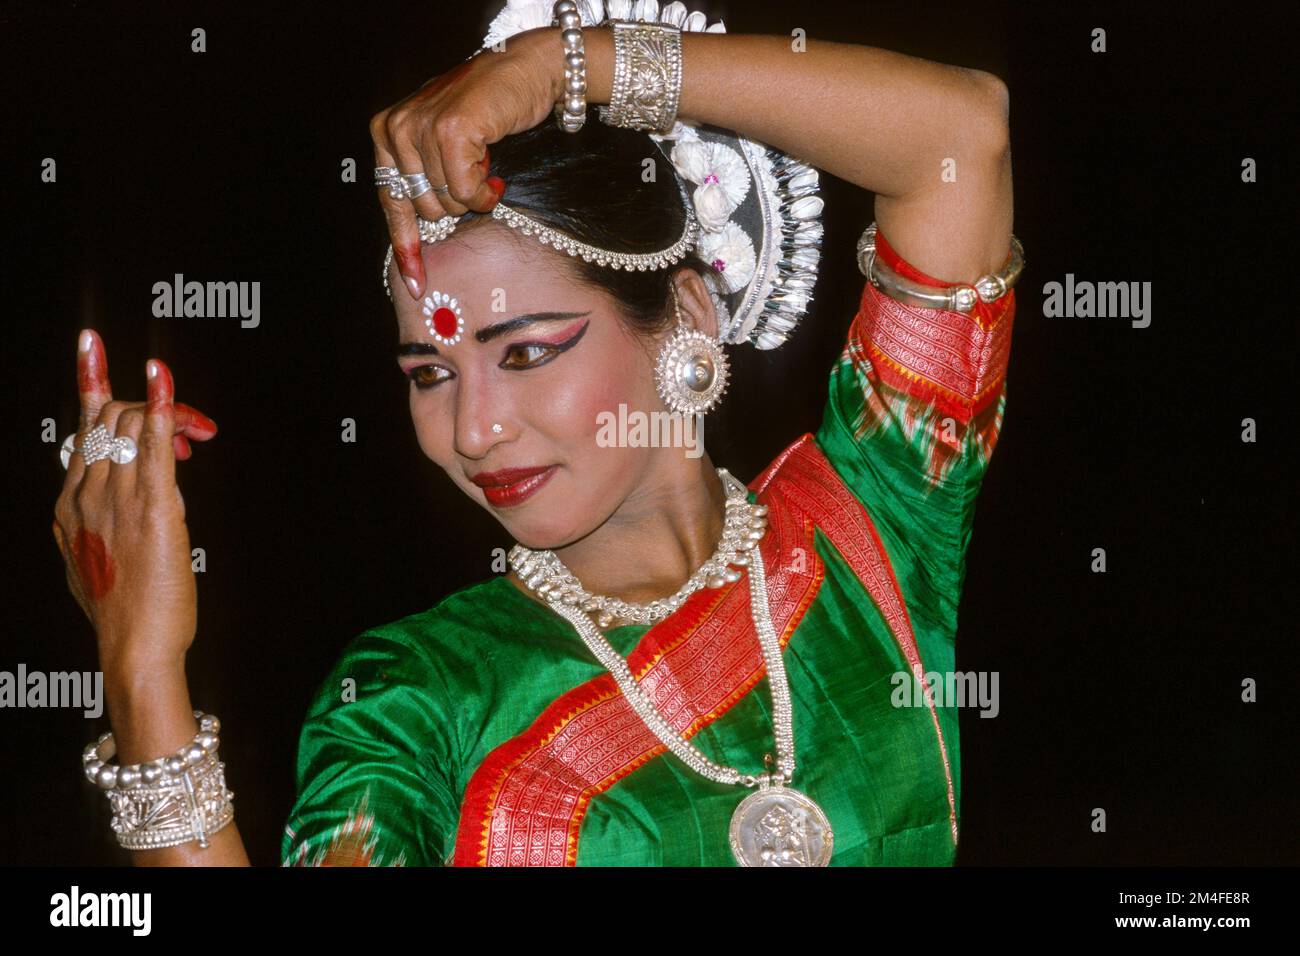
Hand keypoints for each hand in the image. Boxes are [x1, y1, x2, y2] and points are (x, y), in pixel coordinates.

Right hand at [52, 330, 217, 678]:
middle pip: (108, 420)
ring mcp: (115, 499)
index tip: (92, 346)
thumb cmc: (124, 612)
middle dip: (149, 409)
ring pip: (129, 426)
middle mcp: (85, 495)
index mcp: (69, 506)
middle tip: (190, 430)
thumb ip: (100, 523)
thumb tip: (119, 501)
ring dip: (166, 410)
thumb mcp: (96, 561)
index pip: (81, 431)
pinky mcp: (152, 508)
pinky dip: (159, 407)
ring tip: (194, 424)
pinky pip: (150, 446)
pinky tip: (165, 382)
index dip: (98, 390)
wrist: (134, 646)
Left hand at [370, 27, 564, 299]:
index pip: (392, 203)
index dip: (406, 247)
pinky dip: (485, 191)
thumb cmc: (488, 112)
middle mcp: (396, 128)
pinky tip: (494, 171)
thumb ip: (425, 178)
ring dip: (473, 193)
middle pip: (425, 209)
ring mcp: (420, 128)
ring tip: (484, 163)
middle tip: (475, 173)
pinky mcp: (449, 131)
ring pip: (447, 202)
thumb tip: (420, 244)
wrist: (524, 71)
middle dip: (456, 202)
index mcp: (386, 132)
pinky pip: (466, 191)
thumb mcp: (443, 143)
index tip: (415, 284)